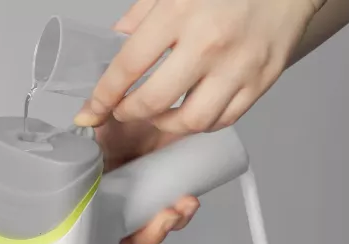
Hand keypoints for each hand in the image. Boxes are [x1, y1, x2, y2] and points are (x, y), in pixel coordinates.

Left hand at [74, 0, 324, 133]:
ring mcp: (238, 67)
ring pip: (191, 121)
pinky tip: (191, 111)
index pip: (127, 68)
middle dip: (128, 113)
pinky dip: (200, 124)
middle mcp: (208, 44)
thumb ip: (142, 15)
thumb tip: (118, 41)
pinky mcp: (260, 82)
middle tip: (122, 110)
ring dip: (165, 124)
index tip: (88, 114)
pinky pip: (223, 120)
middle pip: (154, 102)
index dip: (101, 97)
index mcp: (179, 14)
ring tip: (157, 113)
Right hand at [94, 115, 200, 243]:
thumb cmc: (128, 109)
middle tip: (167, 216)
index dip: (111, 238)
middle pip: (130, 232)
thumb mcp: (108, 115)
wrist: (161, 96)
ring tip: (185, 205)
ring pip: (154, 223)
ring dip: (171, 223)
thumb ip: (94, 116)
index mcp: (98, 186)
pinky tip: (191, 201)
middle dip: (150, 232)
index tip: (125, 239)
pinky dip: (183, 212)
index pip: (99, 225)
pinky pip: (175, 210)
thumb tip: (83, 119)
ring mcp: (145, 192)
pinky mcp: (169, 187)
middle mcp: (119, 195)